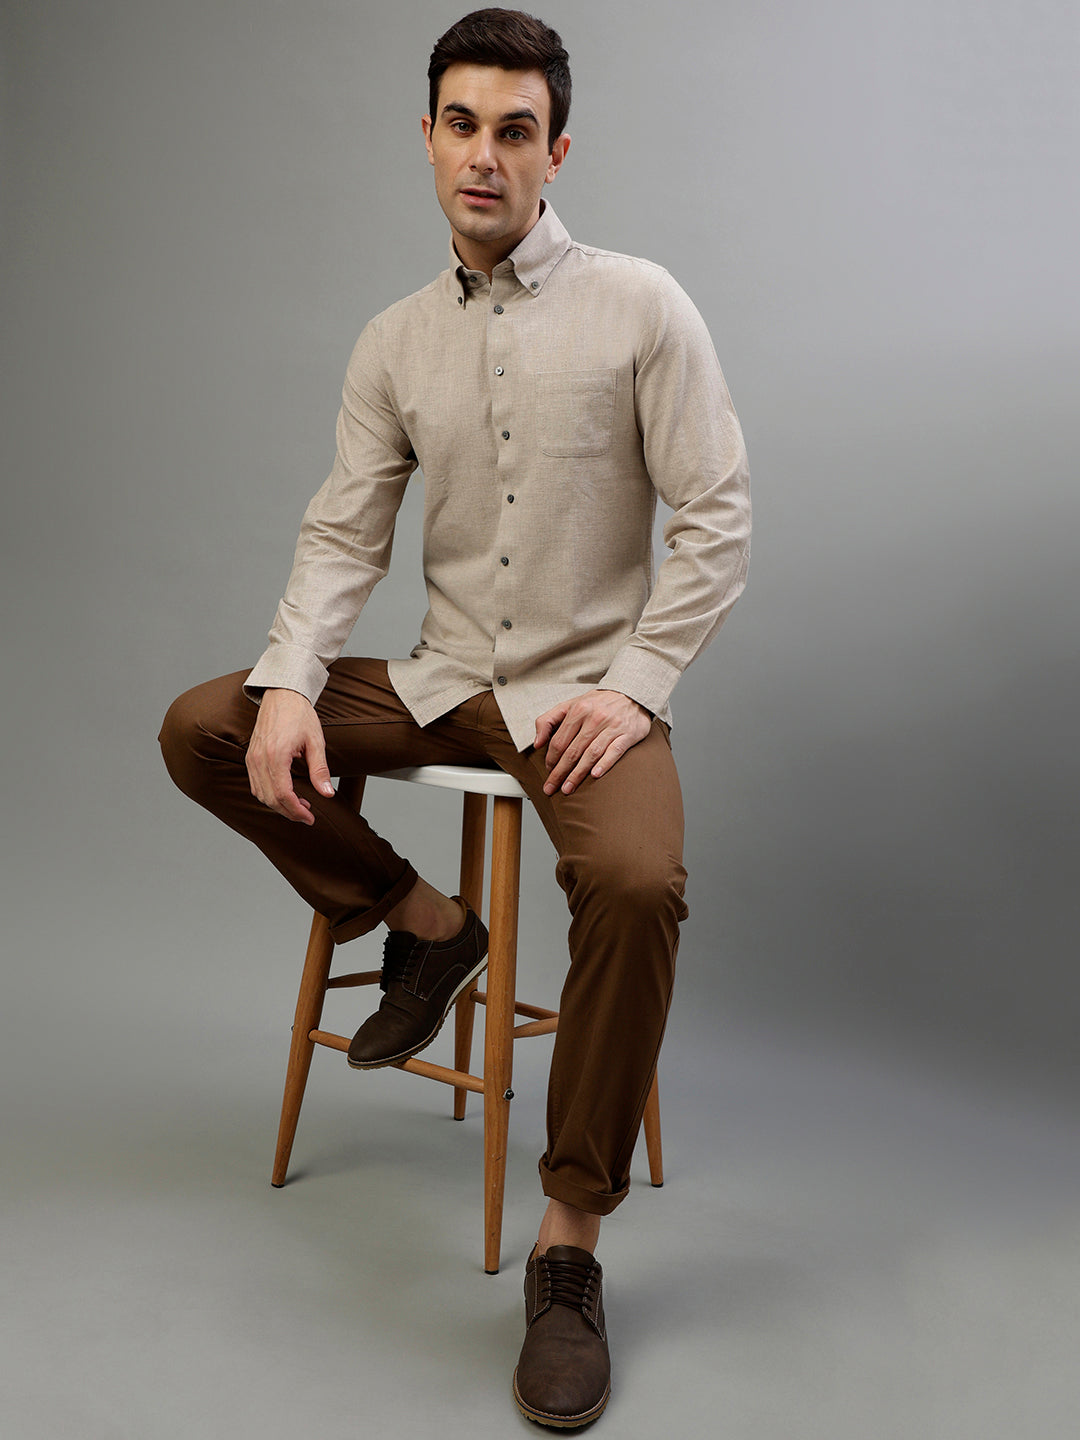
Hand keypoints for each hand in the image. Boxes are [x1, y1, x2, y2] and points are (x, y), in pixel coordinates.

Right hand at [246, 688, 334, 824]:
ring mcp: (252, 759)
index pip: (283, 795)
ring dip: (279, 805)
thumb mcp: (316, 742)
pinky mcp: (250, 757)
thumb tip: (327, 793)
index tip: (310, 817)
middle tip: (307, 815)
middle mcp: (260, 759)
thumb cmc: (300, 715)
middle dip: (289, 812)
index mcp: (276, 756)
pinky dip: (269, 795)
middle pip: (270, 799)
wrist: (282, 695)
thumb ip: (320, 770)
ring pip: (261, 795)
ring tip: (300, 804)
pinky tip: (285, 794)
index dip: (297, 811)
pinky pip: (255, 785)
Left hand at [533, 690, 651, 795]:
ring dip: (577, 774)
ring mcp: (612, 726)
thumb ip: (549, 720)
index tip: (548, 771)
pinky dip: (604, 764)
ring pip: (591, 754)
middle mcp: (594, 718)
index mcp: (578, 710)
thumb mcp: (571, 704)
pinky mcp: (628, 734)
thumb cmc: (598, 703)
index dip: (551, 758)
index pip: (559, 740)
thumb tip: (537, 743)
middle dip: (559, 772)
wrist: (631, 694)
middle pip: (572, 750)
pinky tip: (594, 775)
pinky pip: (614, 751)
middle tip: (551, 788)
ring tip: (567, 788)